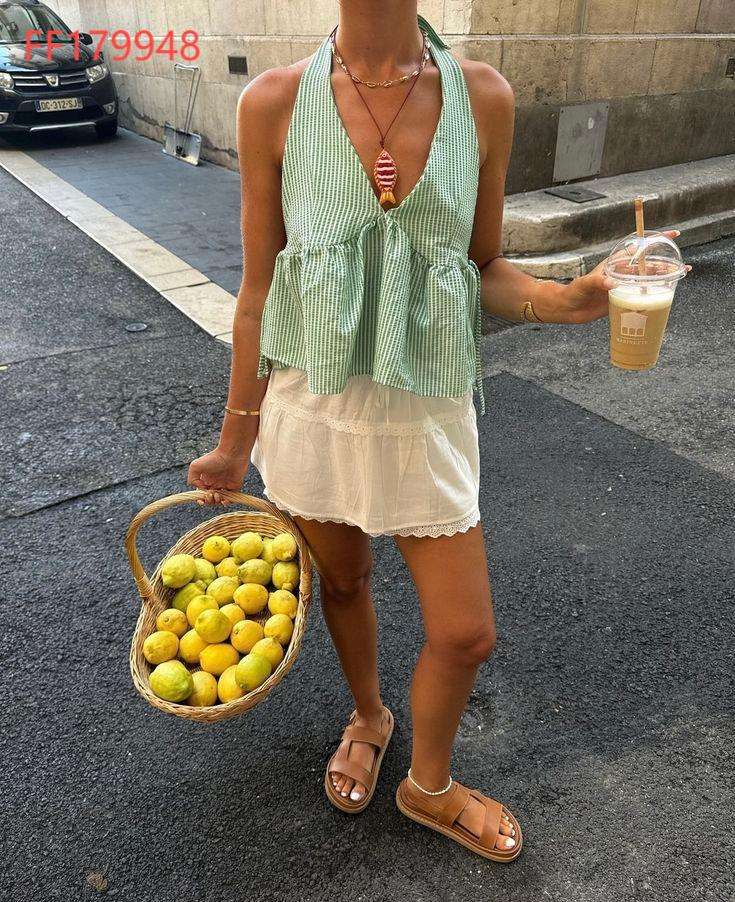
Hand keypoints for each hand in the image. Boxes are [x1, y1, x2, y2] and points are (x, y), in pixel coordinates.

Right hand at [187, 447, 250, 505]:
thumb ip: (192, 479)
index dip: (201, 500)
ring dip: (217, 502)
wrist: (231, 453)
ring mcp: (225, 485)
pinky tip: (224, 500)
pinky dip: (227, 502)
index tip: (201, 500)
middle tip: (210, 494)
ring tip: (217, 494)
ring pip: (220, 500)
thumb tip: (199, 490)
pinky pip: (231, 498)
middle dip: (209, 501)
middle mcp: (215, 484)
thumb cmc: (214, 457)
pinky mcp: (235, 486)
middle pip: (210, 499)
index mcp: (206, 480)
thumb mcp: (195, 466)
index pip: (202, 494)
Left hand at [541, 230, 689, 324]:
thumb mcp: (585, 284)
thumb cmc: (574, 292)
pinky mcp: (622, 299)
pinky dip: (654, 293)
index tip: (673, 235)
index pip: (638, 248)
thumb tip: (611, 284)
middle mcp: (622, 273)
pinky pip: (642, 295)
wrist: (568, 309)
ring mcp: (623, 286)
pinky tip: (666, 294)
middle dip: (666, 263)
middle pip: (648, 265)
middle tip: (682, 266)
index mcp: (615, 263)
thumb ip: (597, 282)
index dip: (655, 241)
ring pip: (648, 279)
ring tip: (680, 276)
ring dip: (664, 277)